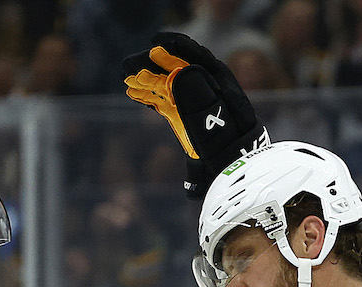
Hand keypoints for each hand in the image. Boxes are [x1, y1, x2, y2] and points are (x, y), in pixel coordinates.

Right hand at [121, 32, 267, 197]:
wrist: (235, 169)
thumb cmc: (231, 146)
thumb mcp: (217, 122)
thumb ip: (199, 99)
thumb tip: (178, 72)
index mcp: (218, 82)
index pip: (196, 56)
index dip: (175, 46)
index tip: (155, 42)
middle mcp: (204, 87)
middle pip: (175, 67)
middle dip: (152, 64)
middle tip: (128, 66)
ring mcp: (193, 101)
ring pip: (166, 83)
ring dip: (146, 79)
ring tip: (126, 78)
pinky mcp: (184, 116)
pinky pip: (164, 100)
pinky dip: (148, 95)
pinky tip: (133, 92)